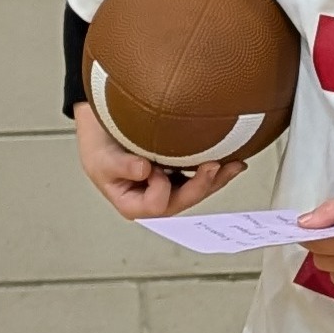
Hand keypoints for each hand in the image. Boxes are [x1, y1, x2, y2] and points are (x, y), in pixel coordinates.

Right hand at [74, 104, 247, 218]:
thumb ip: (121, 166)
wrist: (102, 127)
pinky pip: (201, 176)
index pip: (156, 205)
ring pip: (198, 191)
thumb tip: (144, 170)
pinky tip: (233, 161)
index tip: (153, 166)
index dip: (160, 187)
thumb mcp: (102, 158)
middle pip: (183, 201)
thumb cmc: (98, 148)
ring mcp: (170, 188)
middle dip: (201, 186)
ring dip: (216, 179)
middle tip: (213, 166)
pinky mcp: (180, 174)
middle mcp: (155, 200)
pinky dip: (218, 170)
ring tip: (234, 165)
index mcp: (133, 204)